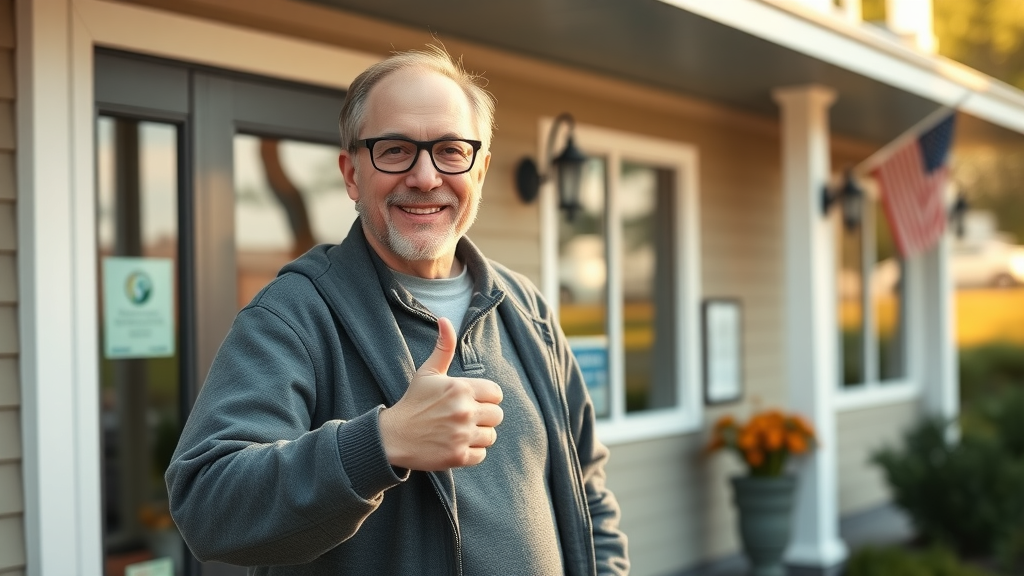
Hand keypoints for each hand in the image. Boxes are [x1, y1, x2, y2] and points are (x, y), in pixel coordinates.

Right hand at [379, 317, 503, 470]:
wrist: (393, 436)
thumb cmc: (413, 401)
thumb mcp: (428, 372)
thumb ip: (444, 347)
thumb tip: (445, 320)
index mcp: (460, 388)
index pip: (496, 394)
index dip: (486, 397)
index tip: (471, 400)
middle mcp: (464, 411)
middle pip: (497, 415)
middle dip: (484, 416)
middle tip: (464, 417)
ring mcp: (462, 435)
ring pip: (491, 436)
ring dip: (478, 434)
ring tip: (460, 431)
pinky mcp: (458, 456)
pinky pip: (481, 454)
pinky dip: (471, 452)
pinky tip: (455, 444)